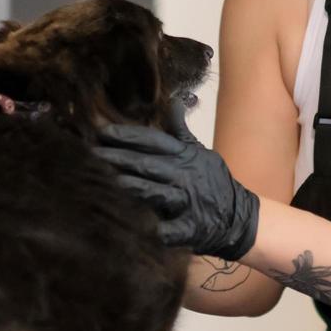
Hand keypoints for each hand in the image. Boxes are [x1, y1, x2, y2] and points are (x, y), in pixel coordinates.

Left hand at [93, 99, 259, 260]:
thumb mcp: (200, 152)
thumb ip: (180, 131)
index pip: (153, 141)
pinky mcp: (192, 229)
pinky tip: (145, 229)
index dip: (128, 136)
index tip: (103, 131)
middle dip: (118, 158)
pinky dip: (161, 230)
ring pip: (155, 193)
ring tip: (107, 182)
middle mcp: (184, 176)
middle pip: (147, 164)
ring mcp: (188, 203)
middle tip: (91, 154)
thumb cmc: (212, 183)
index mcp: (185, 156)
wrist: (239, 218)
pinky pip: (174, 230)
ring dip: (131, 187)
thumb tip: (175, 100)